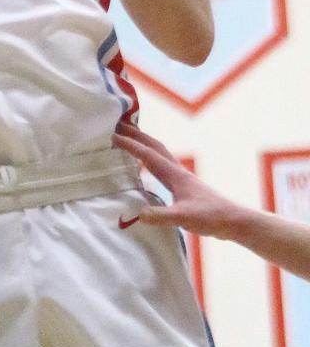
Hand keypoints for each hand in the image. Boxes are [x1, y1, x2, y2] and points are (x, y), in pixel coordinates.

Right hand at [113, 123, 241, 237]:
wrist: (234, 221)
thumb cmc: (211, 217)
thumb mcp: (183, 218)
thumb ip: (160, 216)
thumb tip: (137, 214)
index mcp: (175, 174)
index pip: (147, 155)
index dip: (130, 144)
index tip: (112, 135)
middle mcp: (177, 171)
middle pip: (154, 146)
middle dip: (136, 135)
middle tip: (118, 125)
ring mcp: (182, 178)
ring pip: (159, 154)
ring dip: (144, 143)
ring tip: (131, 138)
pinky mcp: (185, 187)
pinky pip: (162, 166)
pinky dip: (151, 159)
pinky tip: (148, 169)